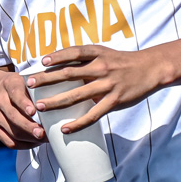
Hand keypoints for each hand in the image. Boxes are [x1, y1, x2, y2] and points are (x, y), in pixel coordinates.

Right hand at [0, 67, 46, 148]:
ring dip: (28, 138)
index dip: (24, 104)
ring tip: (43, 139)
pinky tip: (34, 143)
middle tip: (43, 133)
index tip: (33, 111)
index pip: (15, 94)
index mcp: (8, 84)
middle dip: (29, 127)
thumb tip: (55, 100)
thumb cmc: (12, 85)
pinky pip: (8, 141)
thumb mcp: (21, 79)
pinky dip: (22, 145)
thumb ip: (35, 87)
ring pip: (11, 131)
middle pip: (13, 116)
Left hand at [26, 45, 172, 131]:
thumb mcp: (104, 53)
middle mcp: (101, 67)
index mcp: (97, 53)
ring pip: (77, 96)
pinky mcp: (115, 101)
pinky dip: (78, 123)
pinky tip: (65, 128)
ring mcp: (108, 85)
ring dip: (56, 102)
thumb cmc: (121, 61)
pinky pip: (93, 115)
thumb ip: (85, 58)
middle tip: (30, 85)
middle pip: (69, 74)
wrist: (150, 68)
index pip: (74, 52)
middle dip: (47, 80)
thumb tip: (59, 65)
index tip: (41, 62)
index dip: (57, 56)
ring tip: (39, 107)